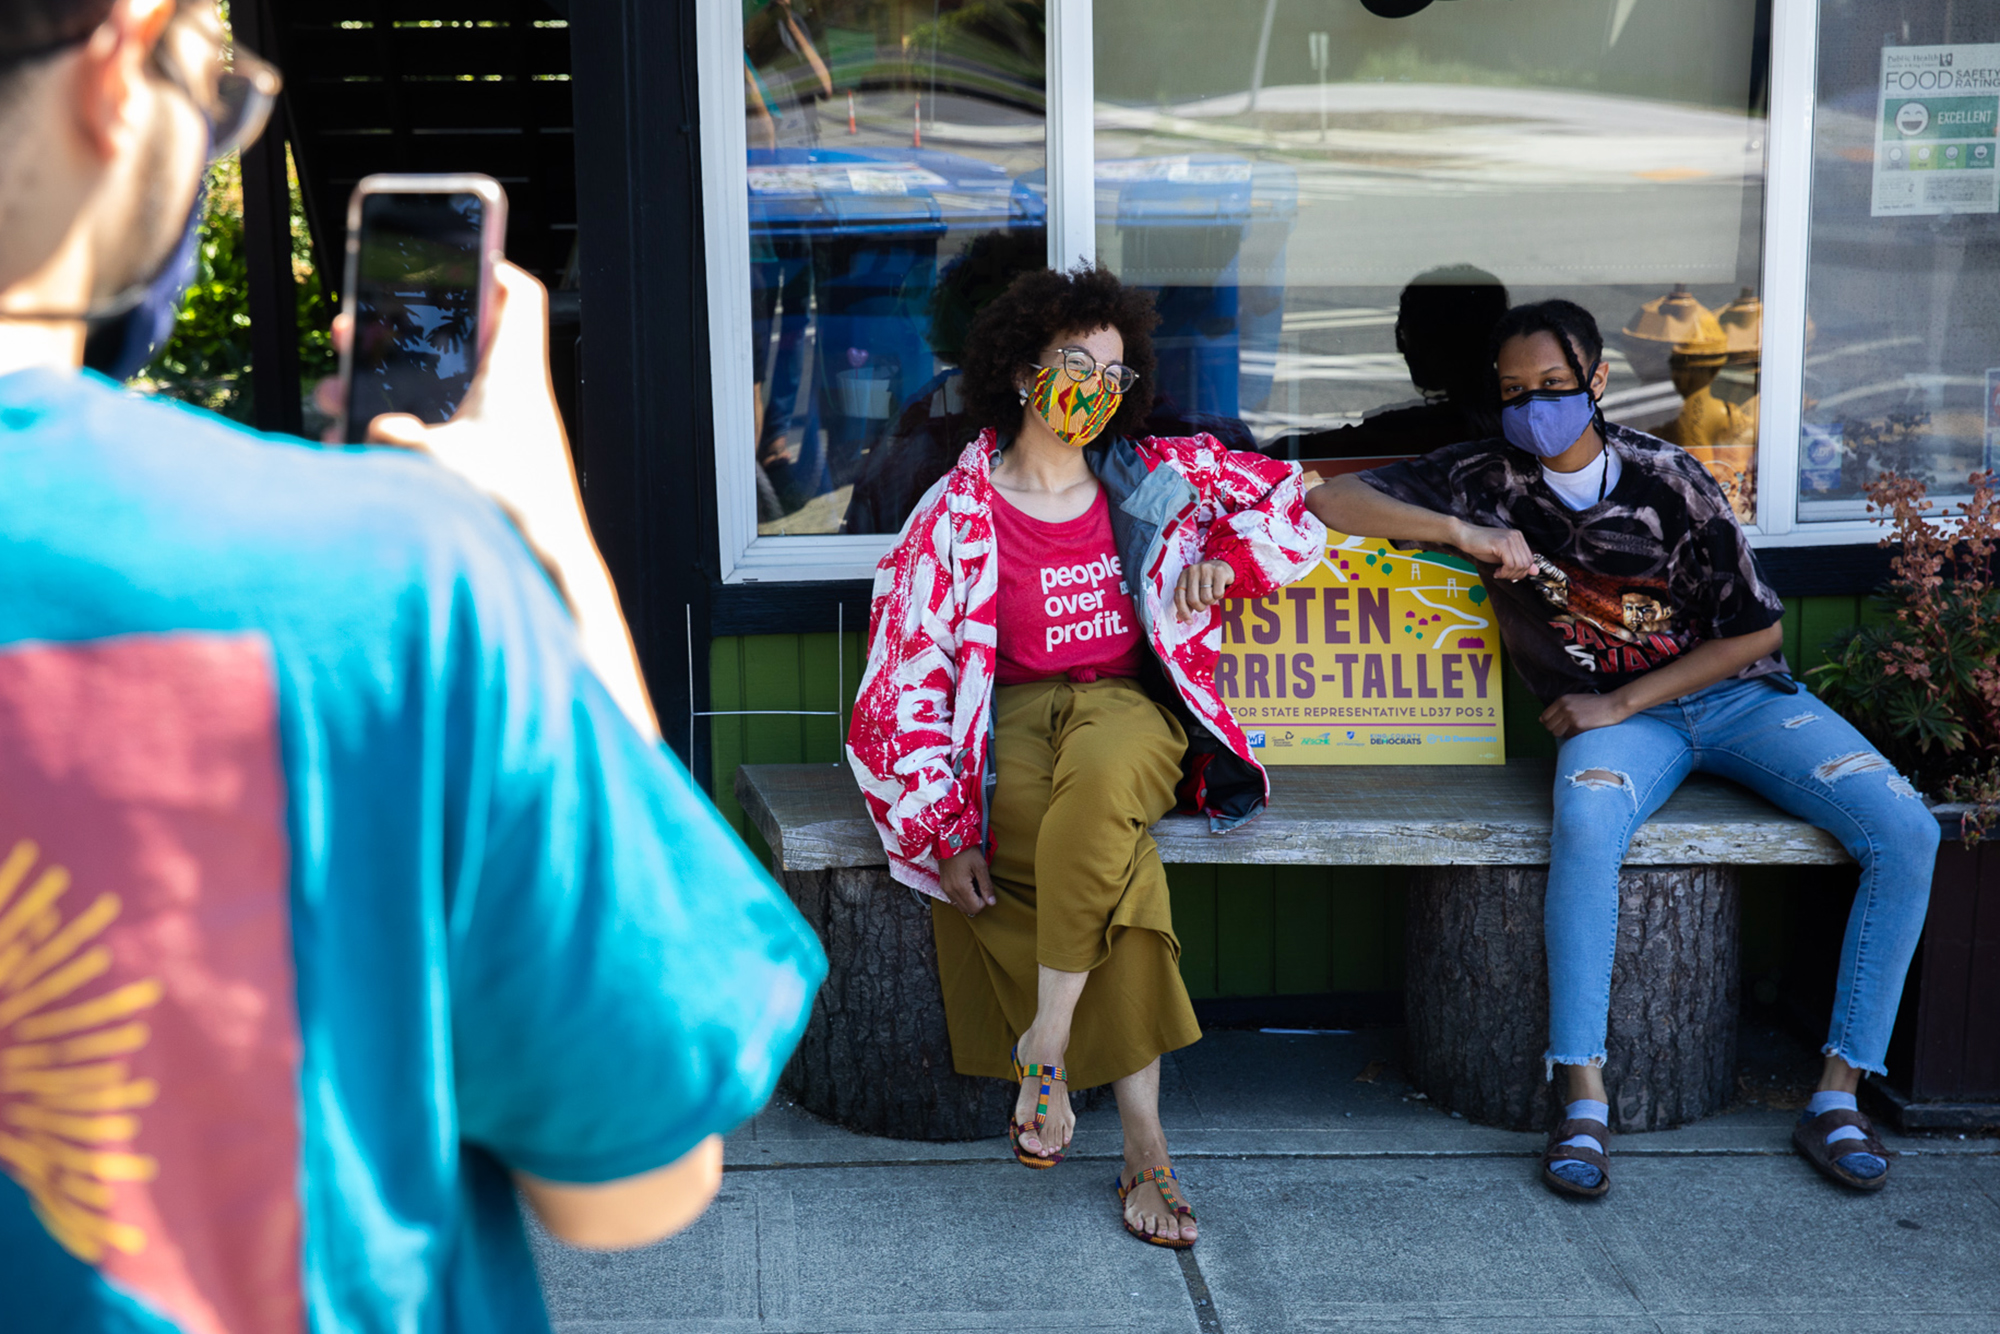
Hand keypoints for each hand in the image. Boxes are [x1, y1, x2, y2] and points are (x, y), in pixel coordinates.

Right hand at [315, 262, 657, 737]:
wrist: (548, 579)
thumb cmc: (510, 517)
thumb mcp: (434, 461)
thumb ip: (393, 433)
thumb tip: (375, 430)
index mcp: (513, 379)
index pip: (517, 298)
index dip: (488, 267)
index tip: (454, 255)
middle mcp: (514, 405)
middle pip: (456, 347)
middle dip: (398, 337)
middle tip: (354, 333)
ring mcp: (505, 442)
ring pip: (438, 396)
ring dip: (387, 393)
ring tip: (336, 399)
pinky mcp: (492, 478)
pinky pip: (439, 441)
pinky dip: (401, 440)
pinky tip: (360, 456)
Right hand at [938, 850, 995, 915]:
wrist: (949, 841)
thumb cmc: (966, 851)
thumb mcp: (980, 866)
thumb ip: (986, 886)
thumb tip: (992, 902)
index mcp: (961, 887)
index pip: (975, 908)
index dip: (984, 901)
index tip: (984, 888)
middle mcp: (951, 891)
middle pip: (967, 910)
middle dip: (977, 902)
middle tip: (980, 887)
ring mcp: (945, 889)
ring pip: (960, 906)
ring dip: (969, 900)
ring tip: (973, 885)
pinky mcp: (943, 886)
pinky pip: (954, 899)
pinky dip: (962, 897)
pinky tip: (966, 885)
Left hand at [1174, 560, 1235, 621]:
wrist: (1222, 566)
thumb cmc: (1205, 581)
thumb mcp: (1193, 589)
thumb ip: (1186, 603)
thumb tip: (1180, 618)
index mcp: (1183, 575)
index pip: (1179, 597)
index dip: (1183, 612)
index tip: (1189, 622)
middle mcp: (1193, 570)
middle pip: (1193, 600)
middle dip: (1200, 607)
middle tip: (1204, 603)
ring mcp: (1206, 569)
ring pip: (1206, 598)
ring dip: (1211, 601)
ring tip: (1212, 594)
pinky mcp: (1219, 571)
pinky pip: (1218, 594)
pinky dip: (1219, 596)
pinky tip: (1219, 589)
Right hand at [1452, 522, 1535, 581]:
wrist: (1464, 535)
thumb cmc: (1480, 545)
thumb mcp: (1502, 556)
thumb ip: (1519, 562)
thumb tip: (1536, 571)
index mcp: (1518, 537)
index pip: (1530, 560)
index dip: (1521, 572)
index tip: (1508, 575)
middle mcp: (1517, 536)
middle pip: (1526, 563)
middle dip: (1515, 575)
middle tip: (1502, 575)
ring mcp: (1510, 538)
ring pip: (1519, 565)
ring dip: (1508, 574)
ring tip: (1498, 573)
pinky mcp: (1502, 543)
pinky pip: (1510, 564)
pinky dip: (1504, 572)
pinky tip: (1496, 572)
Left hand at [1539, 692, 1632, 740]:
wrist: (1613, 705)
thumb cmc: (1595, 704)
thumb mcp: (1575, 700)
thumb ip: (1559, 708)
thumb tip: (1541, 720)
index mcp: (1562, 700)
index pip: (1545, 716)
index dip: (1549, 723)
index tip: (1558, 724)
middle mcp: (1564, 707)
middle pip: (1549, 726)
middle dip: (1556, 729)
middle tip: (1567, 728)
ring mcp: (1571, 716)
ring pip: (1556, 733)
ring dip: (1563, 734)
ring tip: (1574, 729)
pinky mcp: (1578, 725)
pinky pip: (1568, 736)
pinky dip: (1573, 735)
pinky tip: (1582, 729)